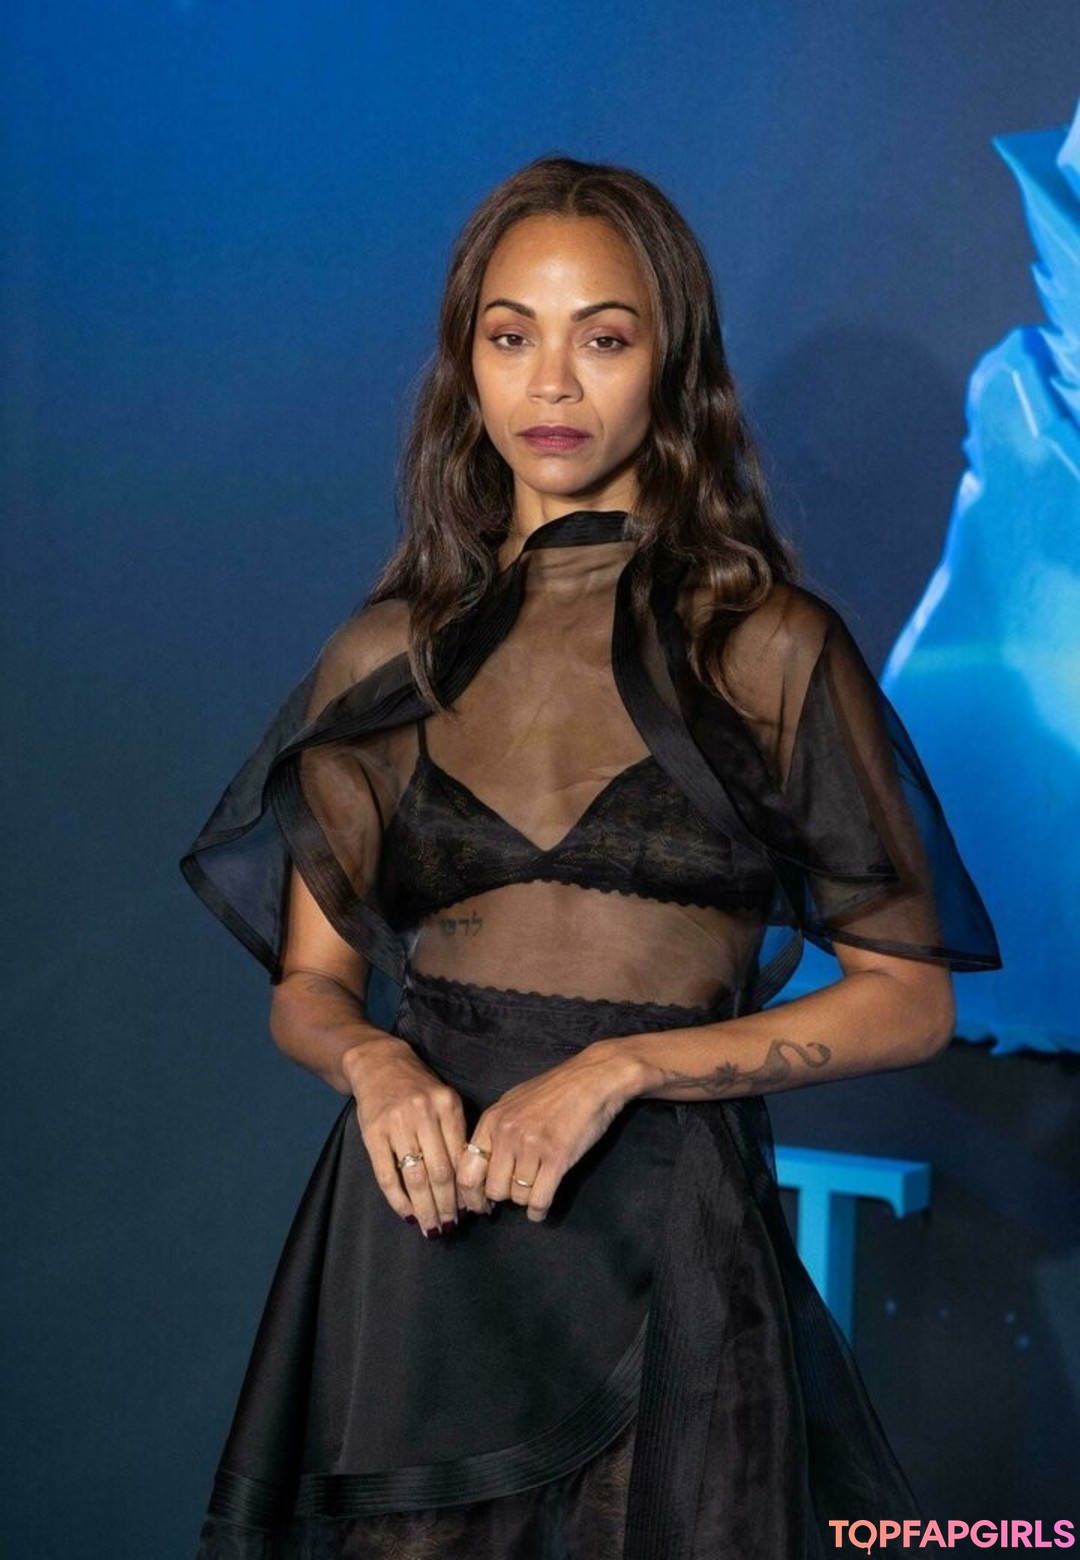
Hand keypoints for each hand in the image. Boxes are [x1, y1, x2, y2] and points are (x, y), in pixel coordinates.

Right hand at [344, 1035, 476, 1236]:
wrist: (379, 1063)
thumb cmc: (418, 1088)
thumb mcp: (444, 1101)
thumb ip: (456, 1135)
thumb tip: (469, 1184)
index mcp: (448, 1106)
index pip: (462, 1157)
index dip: (468, 1189)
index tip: (474, 1211)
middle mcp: (424, 1114)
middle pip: (441, 1172)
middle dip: (448, 1205)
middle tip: (451, 1226)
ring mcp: (396, 1124)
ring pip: (415, 1178)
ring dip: (425, 1208)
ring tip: (432, 1227)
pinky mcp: (373, 1134)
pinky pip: (387, 1175)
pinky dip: (398, 1199)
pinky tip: (407, 1213)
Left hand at [455, 1044, 636, 1222]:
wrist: (592, 1079)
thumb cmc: (555, 1090)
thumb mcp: (513, 1103)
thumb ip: (495, 1132)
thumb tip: (482, 1167)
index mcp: (491, 1121)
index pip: (466, 1172)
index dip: (471, 1196)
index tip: (481, 1205)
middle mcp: (507, 1135)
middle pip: (493, 1190)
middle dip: (504, 1197)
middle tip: (515, 1193)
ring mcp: (531, 1147)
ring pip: (519, 1197)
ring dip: (527, 1199)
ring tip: (536, 1188)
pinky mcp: (557, 1158)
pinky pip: (539, 1200)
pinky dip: (539, 1211)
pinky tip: (541, 1209)